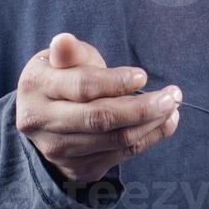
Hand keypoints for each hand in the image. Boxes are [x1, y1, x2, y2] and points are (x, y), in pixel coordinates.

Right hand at [15, 32, 182, 185]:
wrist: (44, 117)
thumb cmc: (61, 77)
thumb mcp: (61, 58)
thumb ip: (69, 52)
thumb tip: (63, 40)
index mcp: (36, 86)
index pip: (82, 87)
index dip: (115, 82)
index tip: (143, 77)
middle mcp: (41, 122)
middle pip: (99, 119)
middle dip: (141, 108)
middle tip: (172, 96)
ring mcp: (57, 151)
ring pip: (114, 140)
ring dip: (152, 124)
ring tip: (172, 107)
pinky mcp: (77, 168)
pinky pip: (120, 156)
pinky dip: (149, 139)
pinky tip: (165, 123)